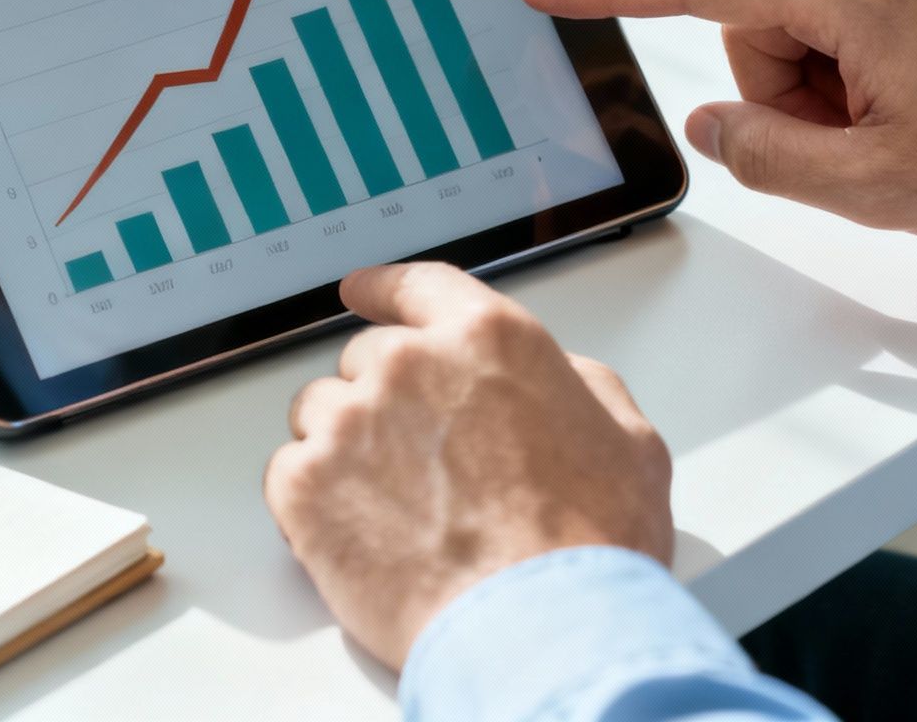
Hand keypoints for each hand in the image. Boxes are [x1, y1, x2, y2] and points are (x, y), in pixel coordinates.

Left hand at [264, 263, 671, 670]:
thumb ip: (579, 387)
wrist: (543, 628)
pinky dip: (311, 502)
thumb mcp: (628, 443)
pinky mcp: (305, 483)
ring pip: (320, 412)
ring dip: (344, 450)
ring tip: (395, 511)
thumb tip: (559, 379)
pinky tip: (361, 537)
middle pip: (368, 360)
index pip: (418, 287)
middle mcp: (410, 364)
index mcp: (487, 340)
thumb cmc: (590, 548)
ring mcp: (350, 421)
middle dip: (386, 404)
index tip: (360, 290)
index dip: (385, 289)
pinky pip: (287, 472)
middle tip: (421, 468)